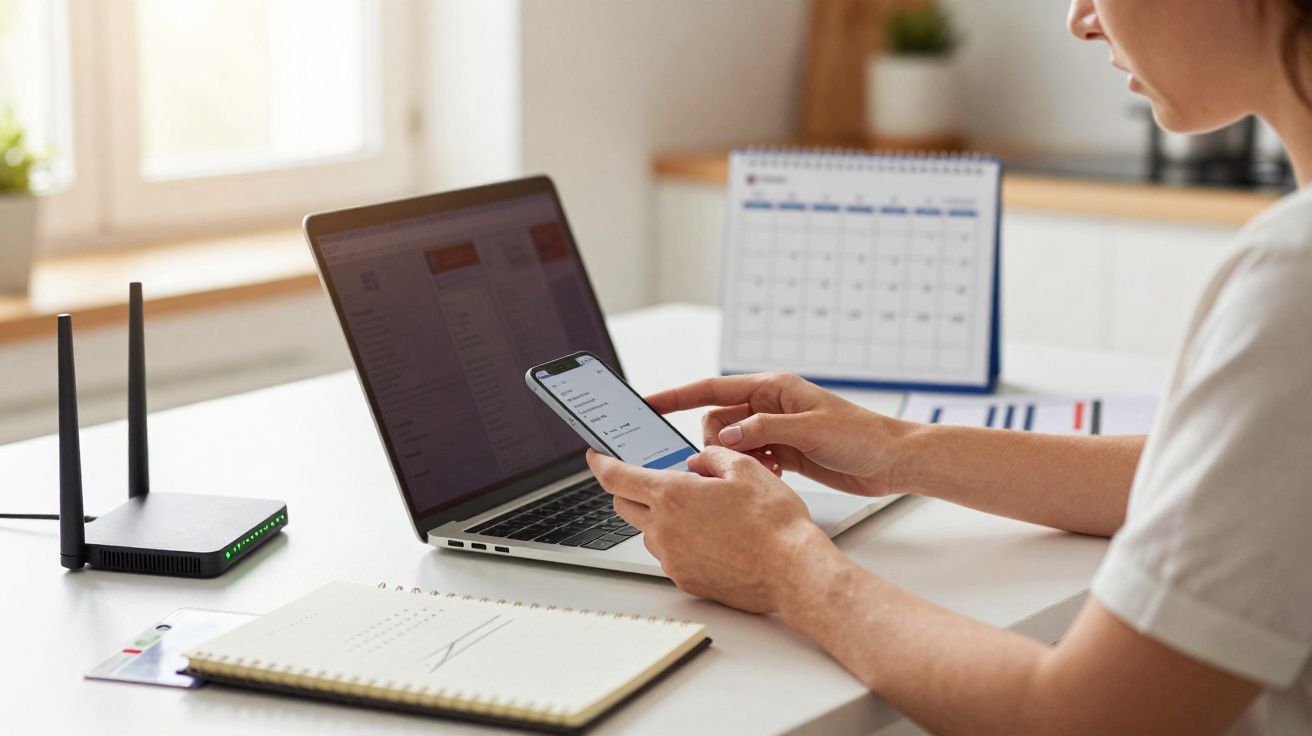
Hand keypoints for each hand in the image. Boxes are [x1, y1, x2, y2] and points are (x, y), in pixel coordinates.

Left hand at [586, 446, 837, 613]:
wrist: (793, 570)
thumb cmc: (774, 521)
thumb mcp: (744, 468)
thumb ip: (710, 458)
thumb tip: (696, 463)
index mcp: (672, 495)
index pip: (616, 476)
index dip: (600, 462)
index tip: (596, 455)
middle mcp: (663, 529)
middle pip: (624, 505)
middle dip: (629, 489)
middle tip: (653, 480)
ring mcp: (672, 559)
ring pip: (648, 532)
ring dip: (659, 518)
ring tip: (700, 512)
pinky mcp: (686, 580)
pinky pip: (670, 555)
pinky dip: (680, 542)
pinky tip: (712, 538)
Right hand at [646, 372, 910, 496]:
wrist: (892, 460)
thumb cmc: (861, 436)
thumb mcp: (810, 430)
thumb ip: (764, 430)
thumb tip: (726, 437)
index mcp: (772, 388)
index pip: (711, 388)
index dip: (676, 396)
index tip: (647, 404)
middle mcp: (769, 405)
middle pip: (717, 421)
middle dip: (719, 443)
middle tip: (740, 461)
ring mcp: (774, 429)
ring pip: (731, 445)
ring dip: (738, 460)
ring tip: (768, 469)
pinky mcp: (783, 451)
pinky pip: (749, 460)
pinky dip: (753, 470)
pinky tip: (774, 476)